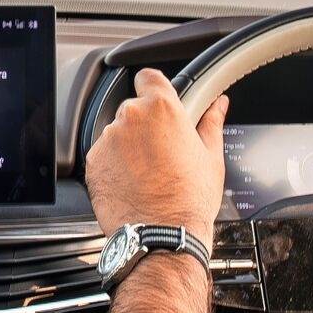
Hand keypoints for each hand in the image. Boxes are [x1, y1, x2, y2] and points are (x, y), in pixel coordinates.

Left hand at [85, 68, 227, 250]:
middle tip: (162, 150)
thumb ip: (211, 122)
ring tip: (148, 172)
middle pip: (134, 108)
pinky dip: (114, 164)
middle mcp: (130, 117)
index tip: (159, 100)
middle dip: (145, 124)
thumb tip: (218, 105)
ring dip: (129, 145)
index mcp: (162, 109)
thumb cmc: (189, 200)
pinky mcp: (93, 161)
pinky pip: (104, 154)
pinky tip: (133, 182)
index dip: (154, 88)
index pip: (149, 76)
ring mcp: (108, 139)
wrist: (162, 235)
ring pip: (118, 132)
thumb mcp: (211, 157)